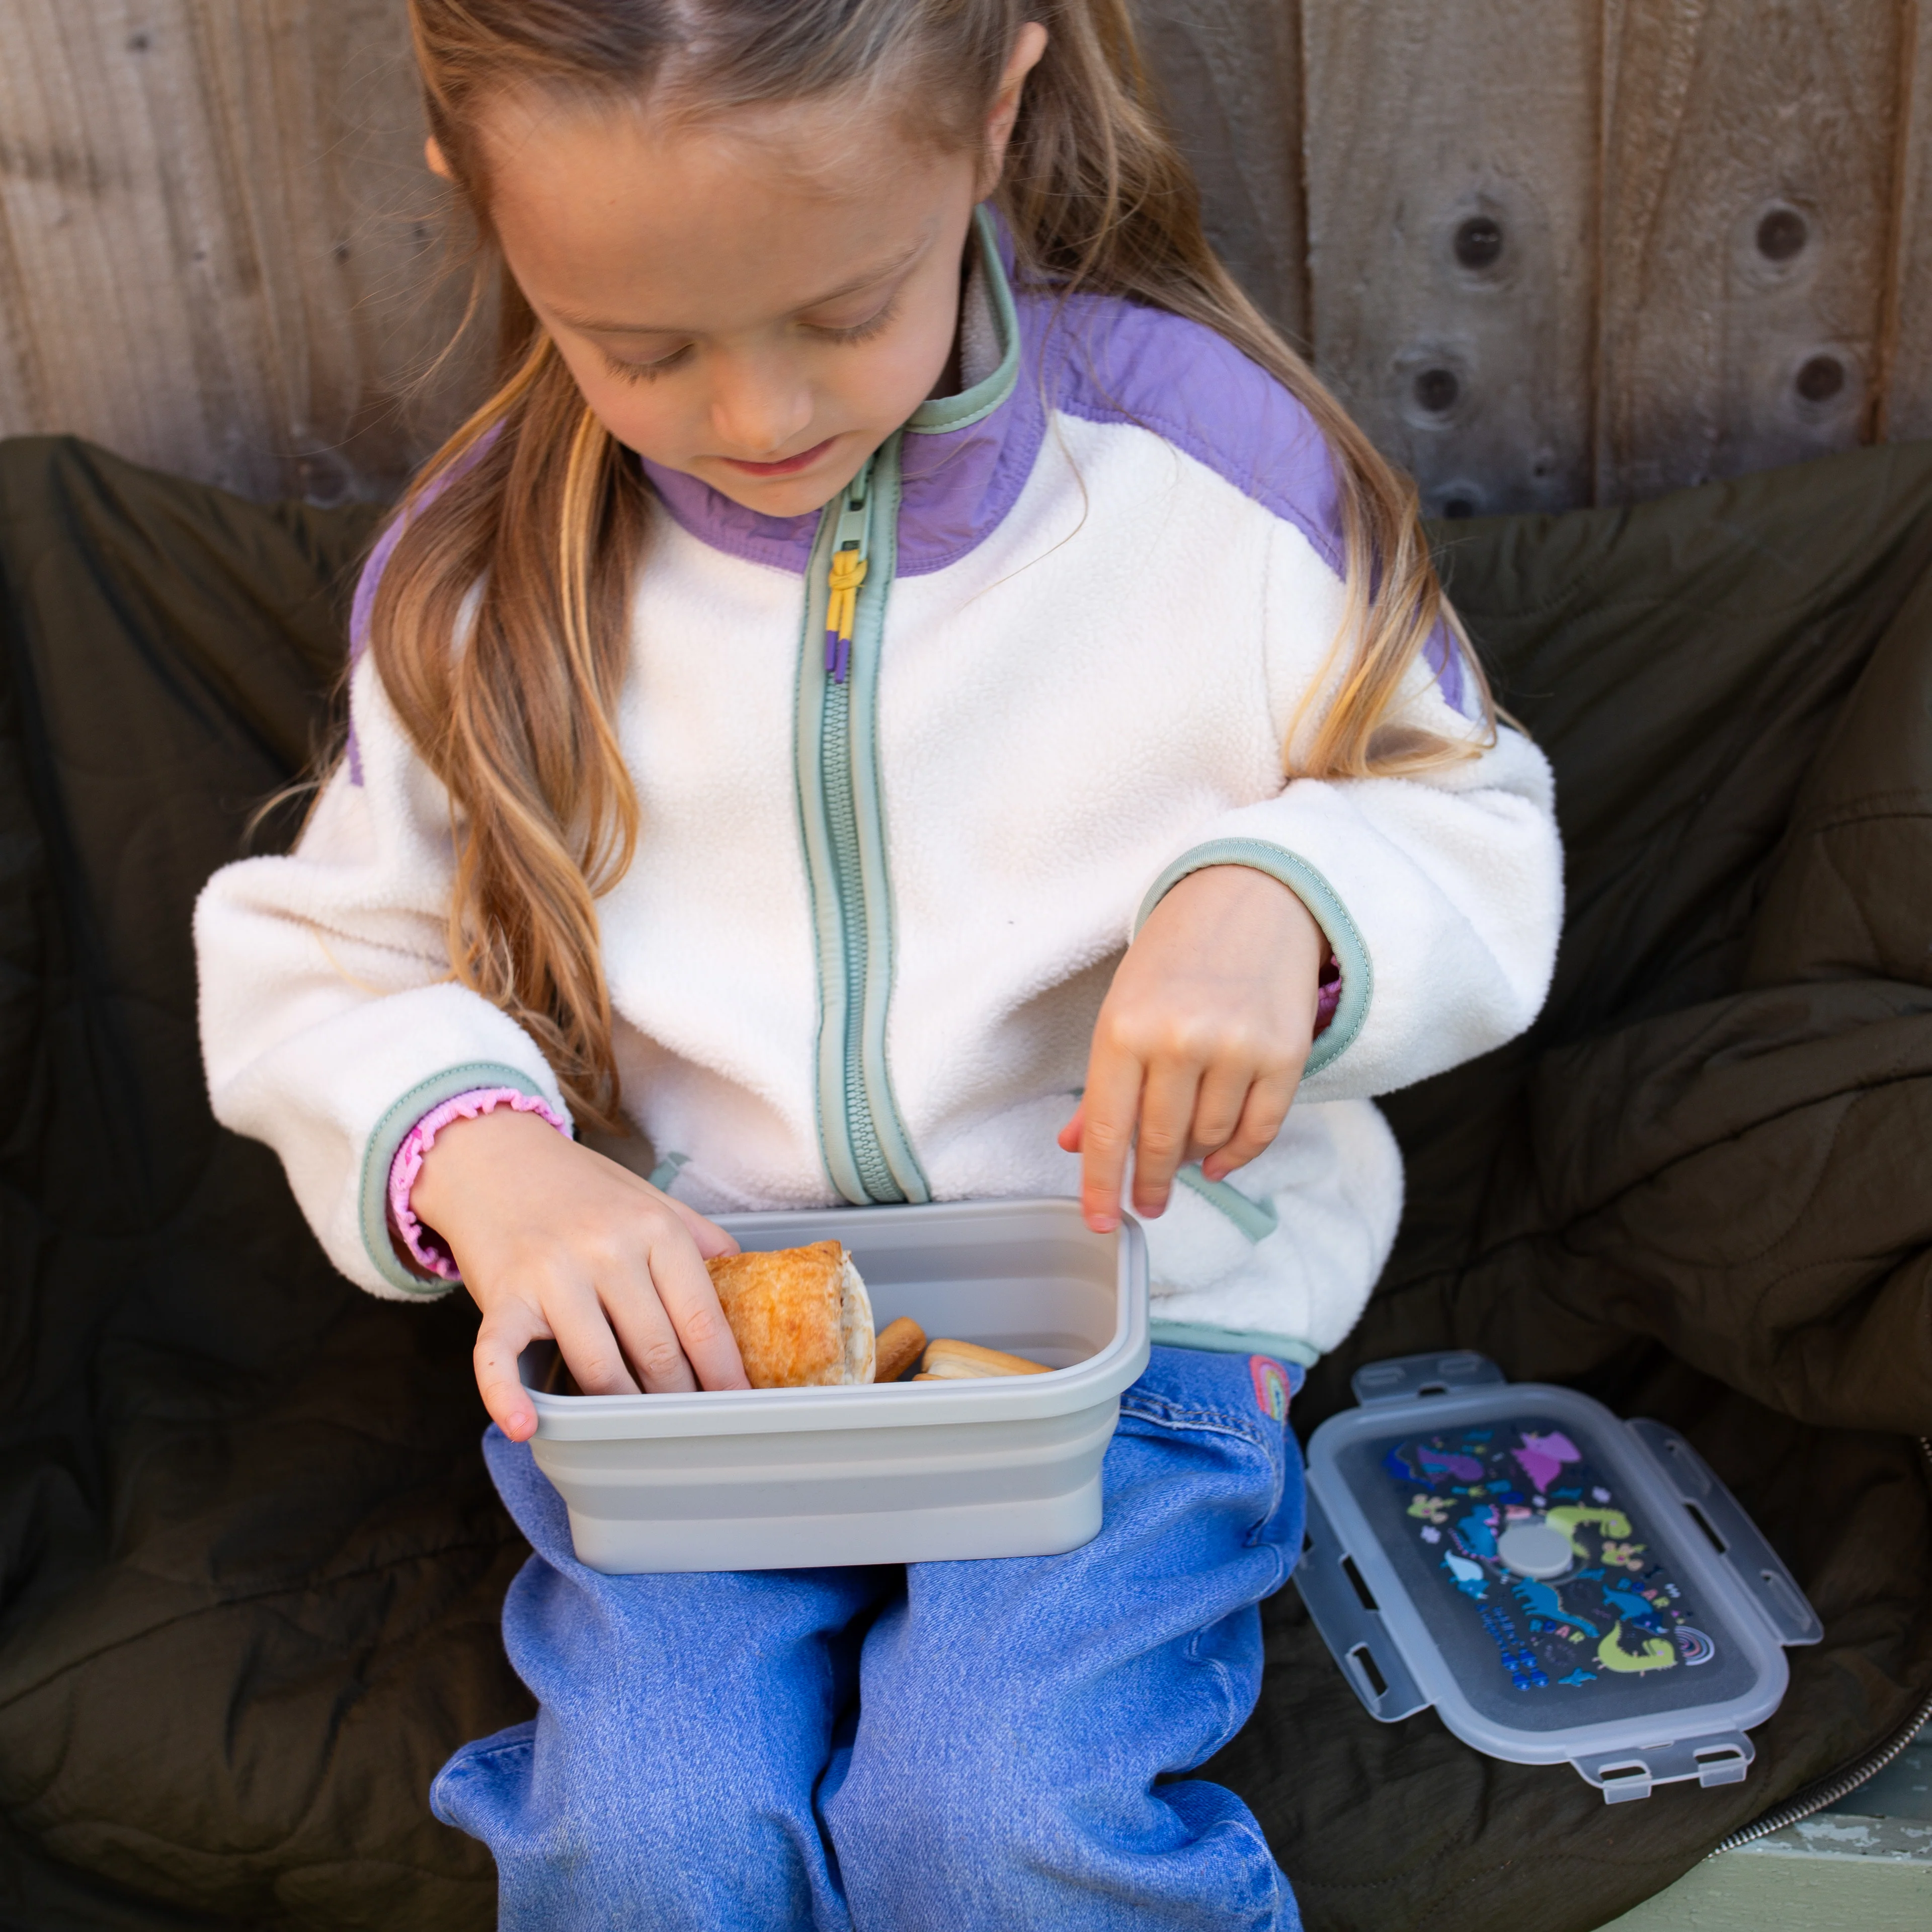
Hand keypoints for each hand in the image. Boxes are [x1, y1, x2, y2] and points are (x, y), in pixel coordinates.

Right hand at [409, 1108, 748, 1440]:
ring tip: (639, 1425)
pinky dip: (507, 1395)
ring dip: (623, 1407)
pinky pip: (500, 1356)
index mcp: (654, 1228)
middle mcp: (607, 1250)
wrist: (496, 1156)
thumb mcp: (650, 1200)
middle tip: (690, 1420)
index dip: (723, 1371)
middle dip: (679, 1397)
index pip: (701, 1319)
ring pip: (600, 1367)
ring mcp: (552, 1274)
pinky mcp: (502, 1297)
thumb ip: (699, 1240)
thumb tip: (747, 1285)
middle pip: (657, 1351)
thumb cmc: (581, 1189)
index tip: (737, 1403)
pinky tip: (524, 1425)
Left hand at [1059, 865, 1323, 1231]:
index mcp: (1123, 1028)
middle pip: (1160, 1143)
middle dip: (1150, 1183)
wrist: (1251, 896)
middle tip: (1146, 1203)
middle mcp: (1179, 1040)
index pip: (1106, 1130)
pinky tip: (1219, 1160)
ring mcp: (1236, 1047)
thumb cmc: (1175, 957)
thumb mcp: (1123, 1008)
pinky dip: (1238, 1155)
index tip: (1101, 1222)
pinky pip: (1259, 1129)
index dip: (1101, 1184)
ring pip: (1210, 1140)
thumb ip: (1101, 1084)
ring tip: (1184, 1155)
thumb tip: (1074, 1147)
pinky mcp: (1284, 1053)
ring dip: (1194, 1158)